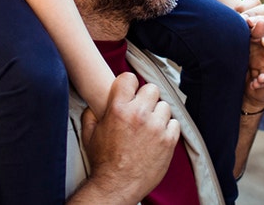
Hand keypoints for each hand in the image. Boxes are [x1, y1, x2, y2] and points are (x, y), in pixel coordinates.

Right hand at [76, 73, 178, 202]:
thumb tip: (95, 104)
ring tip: (150, 126)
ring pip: (164, 105)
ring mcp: (156, 127)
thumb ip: (91, 115)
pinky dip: (168, 128)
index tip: (130, 91)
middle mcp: (138, 114)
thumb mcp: (89, 135)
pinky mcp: (169, 140)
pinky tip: (158, 136)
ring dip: (158, 114)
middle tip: (141, 110)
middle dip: (146, 98)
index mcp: (118, 109)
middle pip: (151, 88)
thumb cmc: (103, 162)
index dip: (129, 84)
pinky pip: (174, 123)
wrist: (117, 186)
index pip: (129, 78)